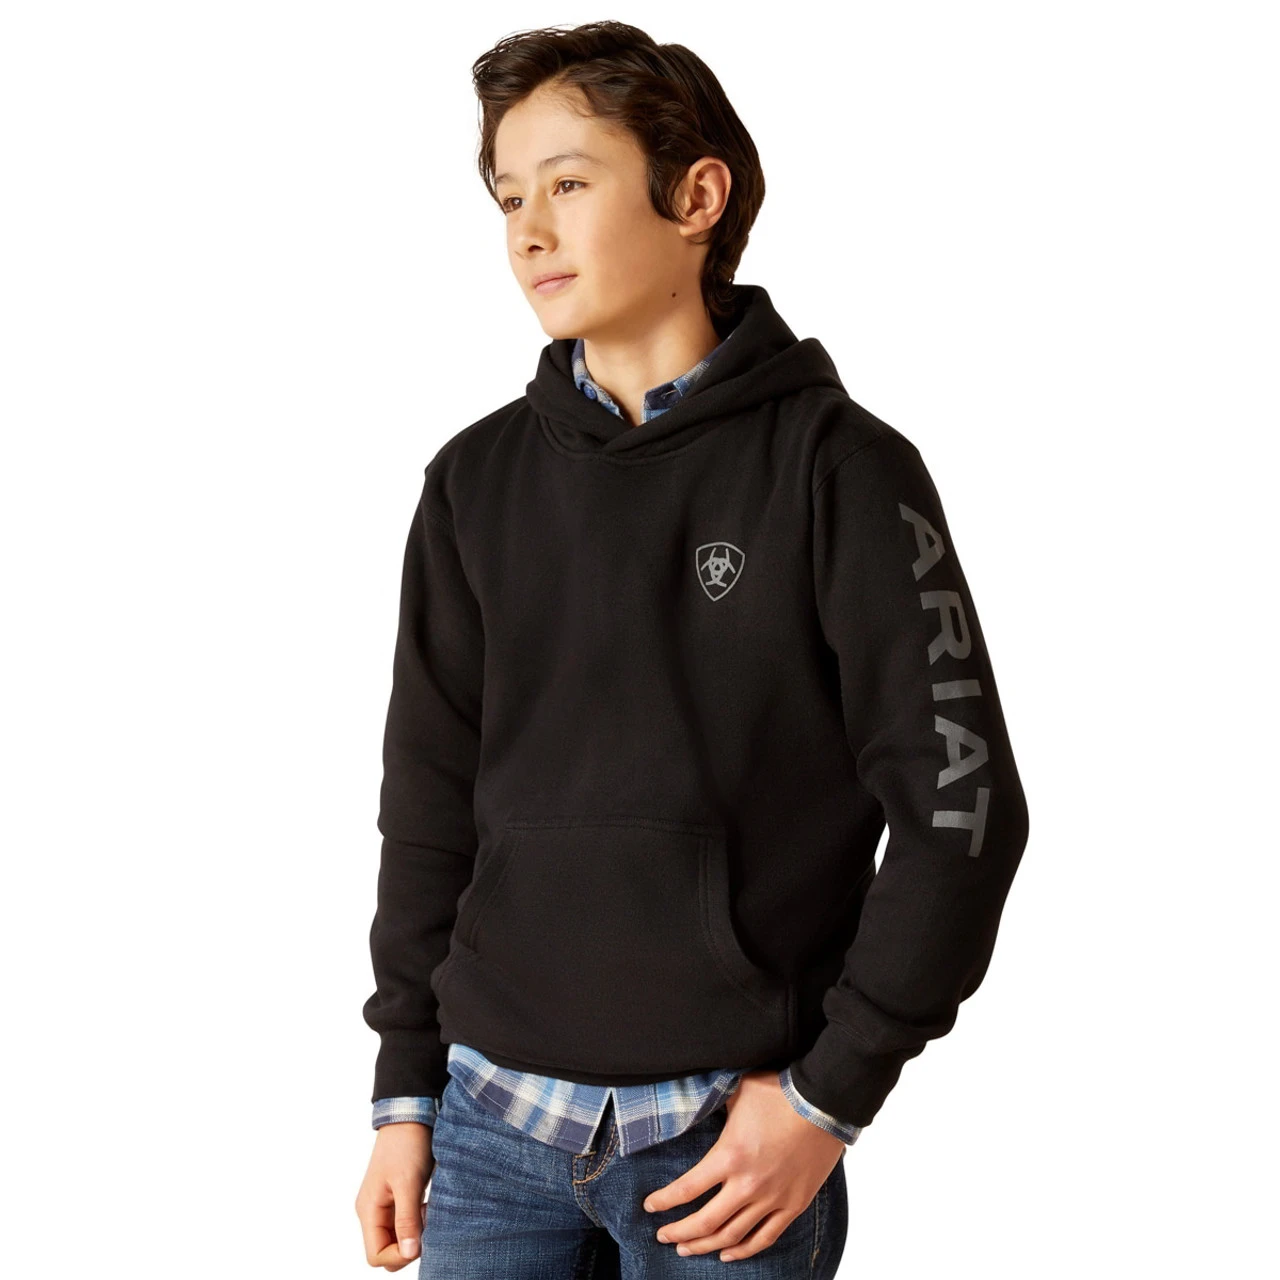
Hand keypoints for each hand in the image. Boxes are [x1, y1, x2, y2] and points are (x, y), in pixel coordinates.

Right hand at [355, 1122, 434, 1269]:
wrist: (411, 1114)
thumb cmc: (407, 1144)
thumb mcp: (408, 1183)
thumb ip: (406, 1220)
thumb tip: (408, 1254)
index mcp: (368, 1210)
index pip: (376, 1255)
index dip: (399, 1255)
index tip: (420, 1237)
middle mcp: (372, 1211)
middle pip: (386, 1250)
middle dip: (408, 1246)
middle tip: (426, 1221)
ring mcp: (384, 1205)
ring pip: (397, 1238)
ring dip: (415, 1232)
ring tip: (428, 1210)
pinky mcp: (397, 1198)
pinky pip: (404, 1223)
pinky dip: (417, 1222)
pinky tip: (428, 1206)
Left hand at [642, 1069, 845, 1262]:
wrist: (822, 1103)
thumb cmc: (779, 1093)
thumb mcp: (737, 1093)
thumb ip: (716, 1105)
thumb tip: (698, 1104)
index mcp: (729, 1156)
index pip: (687, 1189)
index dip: (664, 1202)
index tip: (650, 1207)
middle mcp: (747, 1184)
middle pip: (705, 1222)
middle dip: (679, 1232)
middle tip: (663, 1236)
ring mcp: (772, 1199)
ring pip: (732, 1236)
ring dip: (705, 1245)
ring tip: (686, 1249)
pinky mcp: (793, 1205)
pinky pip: (765, 1237)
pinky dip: (744, 1250)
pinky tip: (728, 1254)